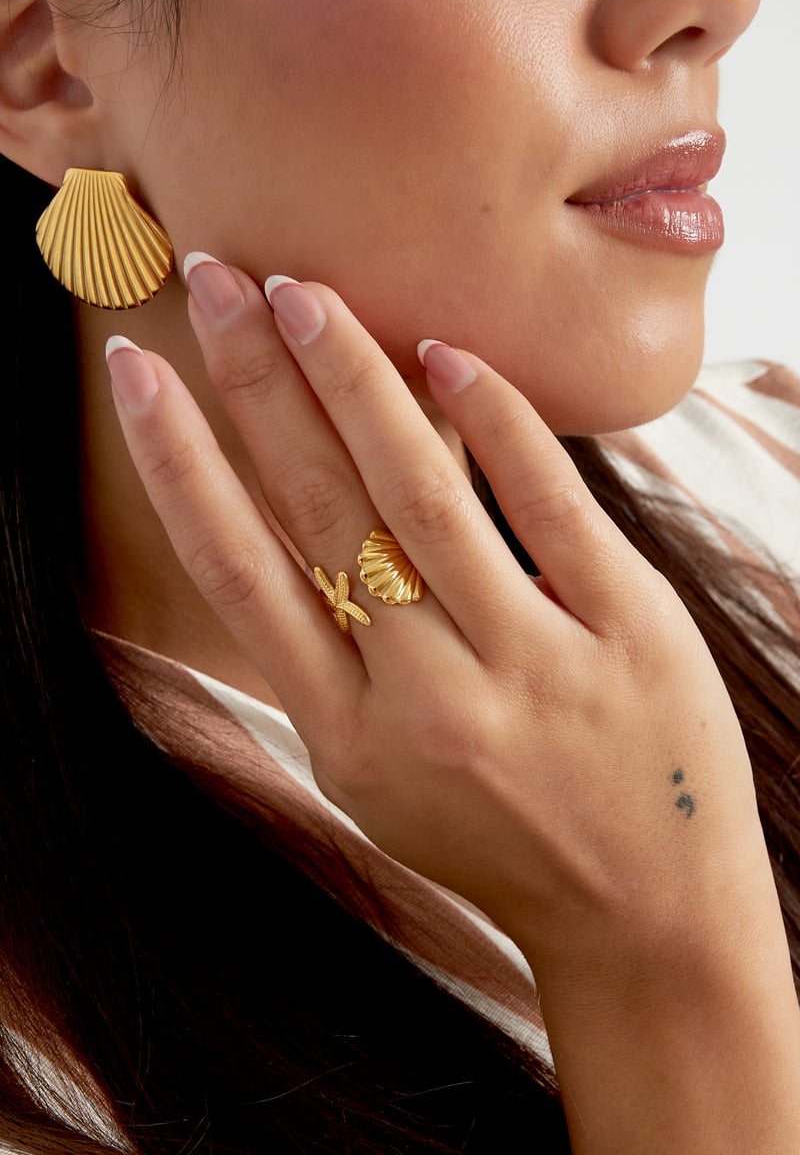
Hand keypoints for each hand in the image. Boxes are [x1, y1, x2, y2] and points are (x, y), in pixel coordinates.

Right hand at [105, 257, 771, 963]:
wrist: (643, 917)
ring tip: (307, 295)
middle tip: (221, 281)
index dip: (178, 461)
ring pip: (421, 491)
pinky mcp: (627, 628)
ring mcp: (530, 661)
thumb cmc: (496, 838)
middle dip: (256, 382)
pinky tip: (449, 354)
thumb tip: (288, 519)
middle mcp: (426, 696)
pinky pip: (549, 501)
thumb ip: (331, 663)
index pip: (237, 571)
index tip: (139, 372)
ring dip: (353, 378)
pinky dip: (497, 419)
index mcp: (346, 734)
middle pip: (318, 508)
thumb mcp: (379, 776)